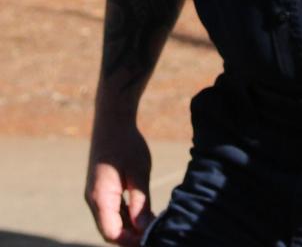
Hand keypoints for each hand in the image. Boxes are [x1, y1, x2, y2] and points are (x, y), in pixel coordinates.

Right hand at [85, 117, 154, 245]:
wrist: (112, 121)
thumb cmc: (127, 144)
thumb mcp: (139, 173)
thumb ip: (140, 203)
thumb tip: (144, 229)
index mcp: (100, 198)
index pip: (112, 233)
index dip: (131, 241)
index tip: (151, 238)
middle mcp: (93, 199)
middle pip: (110, 230)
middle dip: (131, 236)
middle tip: (154, 234)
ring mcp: (95, 194)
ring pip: (111, 221)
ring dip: (129, 226)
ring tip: (151, 225)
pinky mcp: (100, 188)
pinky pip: (111, 210)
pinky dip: (125, 216)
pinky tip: (142, 213)